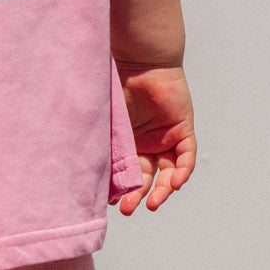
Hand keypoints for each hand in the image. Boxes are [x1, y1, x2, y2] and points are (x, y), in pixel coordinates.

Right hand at [115, 63, 195, 214]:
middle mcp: (147, 141)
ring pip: (169, 172)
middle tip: (128, 209)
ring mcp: (166, 136)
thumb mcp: (106, 122)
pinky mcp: (182, 129)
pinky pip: (186, 157)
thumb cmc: (115, 85)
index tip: (113, 202)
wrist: (137, 60)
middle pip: (147, 176)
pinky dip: (182, 172)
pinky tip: (174, 184)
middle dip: (138, 194)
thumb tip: (83, 172)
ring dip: (162, 190)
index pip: (128, 171)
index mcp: (128, 140)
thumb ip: (102, 144)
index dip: (123, 187)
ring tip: (152, 204)